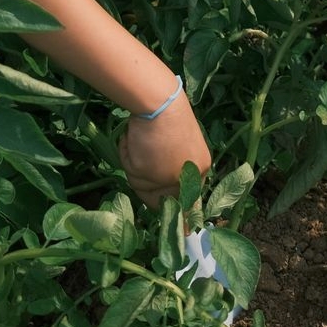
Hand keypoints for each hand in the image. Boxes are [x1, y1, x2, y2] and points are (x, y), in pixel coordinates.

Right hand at [118, 92, 211, 206]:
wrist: (160, 101)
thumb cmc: (167, 115)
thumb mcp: (176, 144)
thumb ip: (171, 168)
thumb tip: (159, 193)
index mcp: (199, 168)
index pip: (188, 199)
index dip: (177, 210)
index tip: (178, 225)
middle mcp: (187, 178)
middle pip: (161, 197)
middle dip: (145, 182)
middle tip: (142, 154)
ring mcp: (169, 178)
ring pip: (140, 184)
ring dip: (134, 162)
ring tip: (140, 138)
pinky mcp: (149, 174)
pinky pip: (129, 170)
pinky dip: (126, 153)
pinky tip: (134, 137)